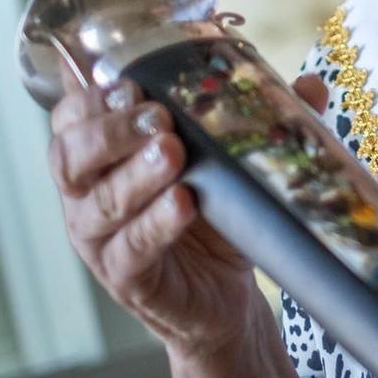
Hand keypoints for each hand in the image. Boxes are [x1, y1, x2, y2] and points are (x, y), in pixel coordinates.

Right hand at [47, 71, 329, 359]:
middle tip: (158, 118)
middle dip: (110, 131)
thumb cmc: (211, 215)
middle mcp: (87, 196)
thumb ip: (260, 119)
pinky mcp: (126, 279)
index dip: (92, 97)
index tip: (133, 83)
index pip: (70, 117)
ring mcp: (100, 240)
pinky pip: (129, 250)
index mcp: (102, 157)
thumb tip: (308, 84)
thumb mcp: (230, 161)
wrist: (223, 294)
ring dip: (135, 173)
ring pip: (96, 204)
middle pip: (68, 156)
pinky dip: (155, 223)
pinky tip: (183, 202)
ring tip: (173, 152)